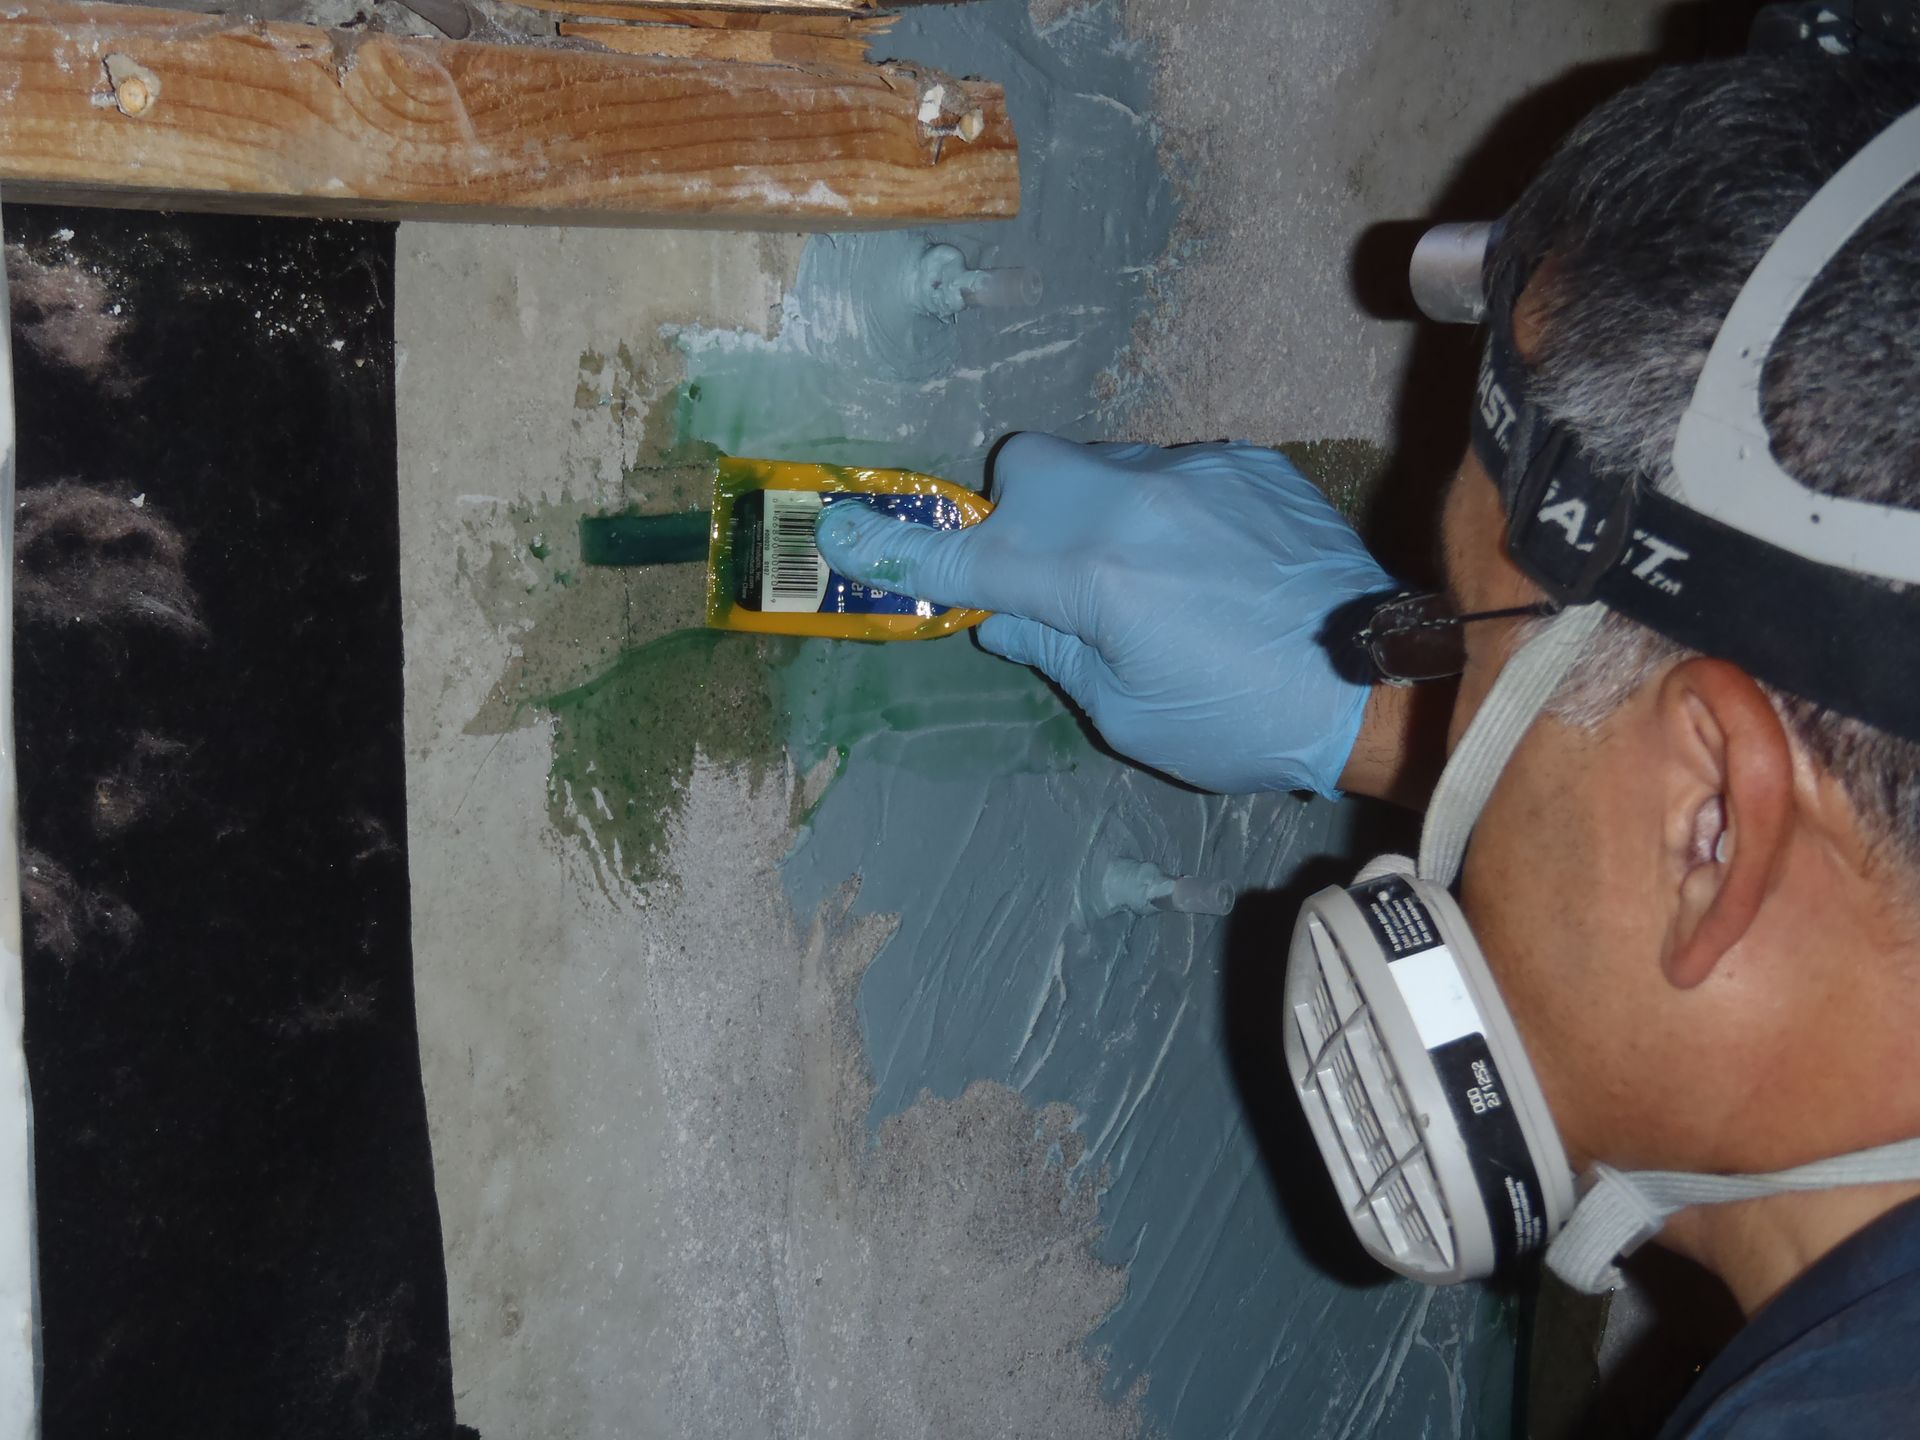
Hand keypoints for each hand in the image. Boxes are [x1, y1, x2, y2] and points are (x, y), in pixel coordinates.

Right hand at [815, 432, 1393, 795]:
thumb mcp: (1127, 714)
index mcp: (1097, 576)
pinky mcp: (1247, 463)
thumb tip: (1004, 610)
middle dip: (1015, 515)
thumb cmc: (1243, 719)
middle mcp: (1137, 502)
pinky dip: (1158, 509)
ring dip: (1090, 512)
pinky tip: (1204, 564)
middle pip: (1028, 469)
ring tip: (1146, 579)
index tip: (844, 533)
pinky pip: (1168, 469)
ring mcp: (1197, 471)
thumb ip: (1053, 648)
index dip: (902, 550)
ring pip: (1099, 465)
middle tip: (1050, 577)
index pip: (972, 556)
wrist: (1376, 682)